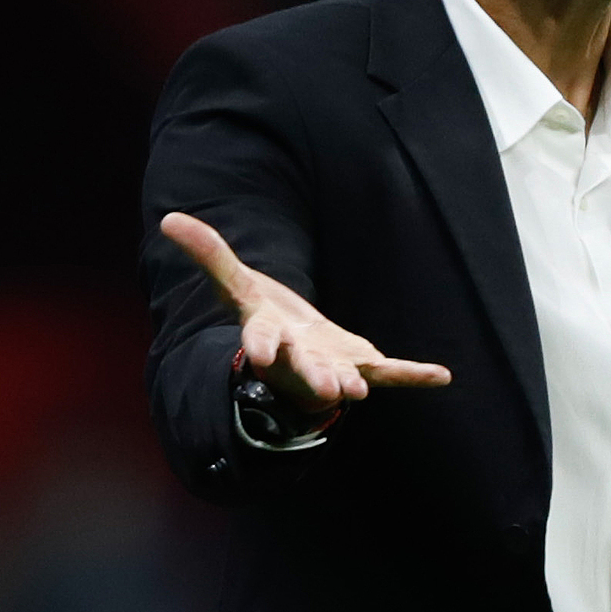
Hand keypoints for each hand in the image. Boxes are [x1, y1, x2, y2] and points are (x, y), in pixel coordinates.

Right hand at [160, 211, 450, 412]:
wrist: (292, 347)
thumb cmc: (264, 316)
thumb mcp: (238, 284)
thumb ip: (211, 254)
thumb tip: (168, 219)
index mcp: (270, 338)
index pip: (264, 341)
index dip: (265, 346)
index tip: (264, 353)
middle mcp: (301, 359)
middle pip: (307, 369)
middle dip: (316, 377)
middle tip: (330, 389)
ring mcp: (334, 365)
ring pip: (345, 377)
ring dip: (353, 384)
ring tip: (358, 392)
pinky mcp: (365, 365)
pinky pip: (392, 372)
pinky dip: (415, 375)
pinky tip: (442, 376)